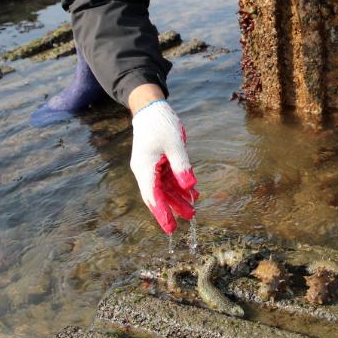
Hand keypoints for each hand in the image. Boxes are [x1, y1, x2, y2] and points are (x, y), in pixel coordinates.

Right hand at [130, 99, 198, 232]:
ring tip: (193, 212)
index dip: (162, 212)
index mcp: (144, 167)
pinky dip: (179, 186)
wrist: (151, 109)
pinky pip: (168, 179)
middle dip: (170, 210)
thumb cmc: (161, 124)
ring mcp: (150, 167)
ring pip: (164, 189)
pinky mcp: (157, 163)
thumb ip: (182, 167)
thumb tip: (189, 187)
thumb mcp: (175, 145)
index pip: (153, 195)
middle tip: (182, 225)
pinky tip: (192, 194)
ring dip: (178, 199)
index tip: (170, 227)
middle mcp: (145, 170)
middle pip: (157, 195)